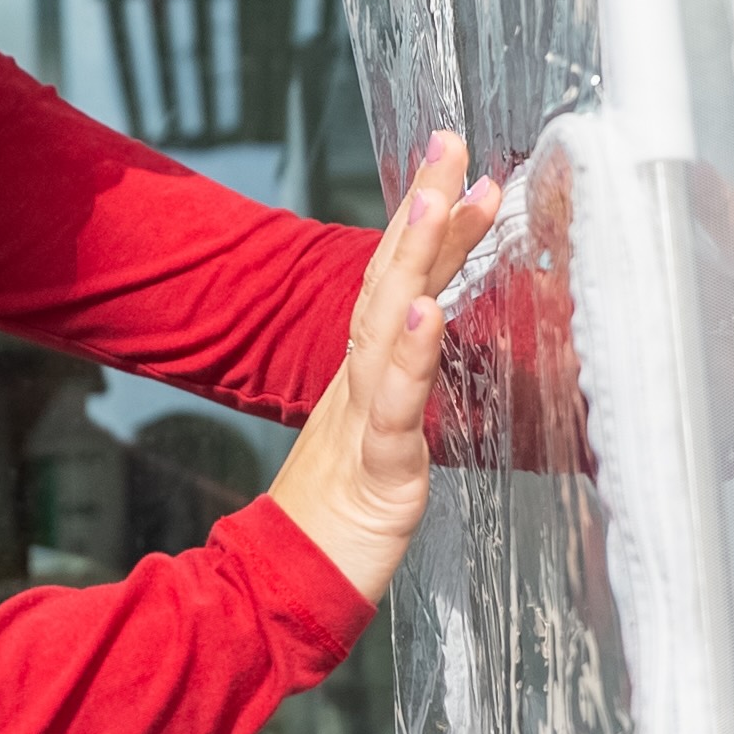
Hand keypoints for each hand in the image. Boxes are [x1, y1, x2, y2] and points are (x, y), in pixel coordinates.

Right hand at [269, 131, 506, 603]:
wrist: (278, 591)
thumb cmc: (335, 523)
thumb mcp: (376, 441)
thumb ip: (399, 392)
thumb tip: (428, 344)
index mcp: (363, 375)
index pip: (397, 282)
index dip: (424, 223)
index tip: (454, 165)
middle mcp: (360, 383)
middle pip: (390, 281)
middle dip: (423, 209)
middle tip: (449, 142)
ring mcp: (364, 420)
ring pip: (388, 326)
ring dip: (415, 258)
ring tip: (440, 199)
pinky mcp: (379, 469)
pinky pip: (395, 407)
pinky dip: (411, 356)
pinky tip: (429, 311)